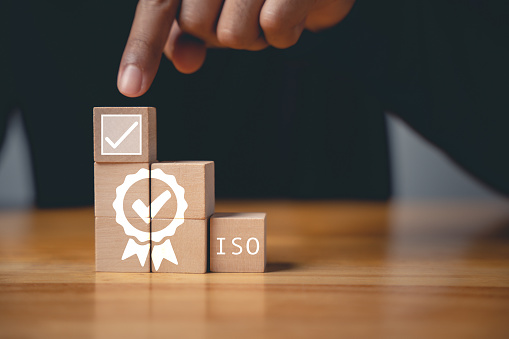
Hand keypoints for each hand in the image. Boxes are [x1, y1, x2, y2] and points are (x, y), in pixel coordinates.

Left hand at [117, 0, 355, 96]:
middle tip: (246, 13)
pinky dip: (285, 34)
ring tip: (270, 10)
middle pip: (196, 24)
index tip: (131, 87)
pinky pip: (274, 27)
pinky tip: (297, 12)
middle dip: (220, 33)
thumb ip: (191, 32)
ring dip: (255, 36)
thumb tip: (184, 62)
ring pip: (234, 33)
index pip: (158, 5)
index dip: (143, 48)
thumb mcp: (221, 8)